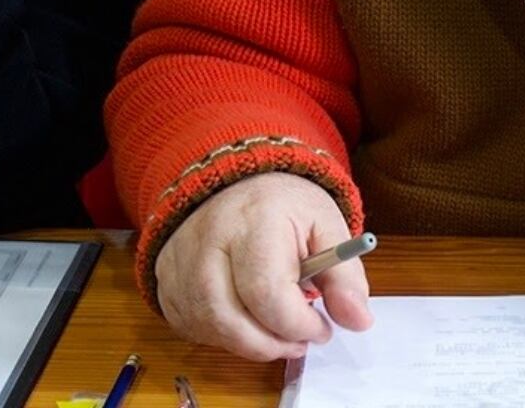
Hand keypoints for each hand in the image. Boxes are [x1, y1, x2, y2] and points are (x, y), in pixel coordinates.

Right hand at [154, 172, 372, 360]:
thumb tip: (358, 320)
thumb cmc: (284, 206)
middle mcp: (208, 240)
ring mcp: (180, 260)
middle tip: (300, 341)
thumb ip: (344, 275)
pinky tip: (246, 321)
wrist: (236, 180)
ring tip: (277, 332)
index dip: (298, 324)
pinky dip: (221, 336)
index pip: (267, 291)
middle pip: (229, 317)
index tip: (322, 327)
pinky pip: (189, 325)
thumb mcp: (326, 226)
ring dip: (248, 344)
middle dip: (272, 343)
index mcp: (255, 220)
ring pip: (207, 327)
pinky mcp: (166, 278)